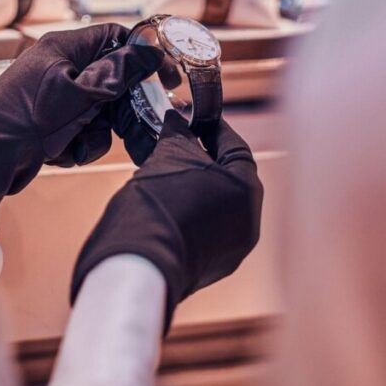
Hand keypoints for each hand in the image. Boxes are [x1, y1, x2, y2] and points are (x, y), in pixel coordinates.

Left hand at [0, 24, 163, 231]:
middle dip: (117, 109)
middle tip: (122, 124)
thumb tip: (149, 51)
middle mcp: (61, 67)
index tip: (165, 77)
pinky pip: (84, 130)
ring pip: (101, 111)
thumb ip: (118, 72)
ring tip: (74, 141)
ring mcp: (56, 96)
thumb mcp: (79, 93)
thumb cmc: (25, 118)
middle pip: (112, 80)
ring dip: (96, 132)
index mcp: (65, 47)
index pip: (115, 37)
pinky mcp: (52, 122)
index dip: (143, 55)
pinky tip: (60, 152)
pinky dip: (78, 144)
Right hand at [71, 111, 262, 330]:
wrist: (137, 262)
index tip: (199, 119)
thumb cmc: (158, 204)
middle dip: (206, 158)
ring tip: (170, 172)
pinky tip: (170, 202)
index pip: (236, 148)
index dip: (215, 130)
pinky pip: (208, 229)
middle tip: (183, 142)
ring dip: (198, 186)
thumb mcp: (168, 156)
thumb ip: (178, 134)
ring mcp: (233, 249)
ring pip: (219, 206)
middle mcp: (248, 222)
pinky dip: (193, 212)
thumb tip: (176, 121)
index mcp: (246, 190)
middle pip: (231, 178)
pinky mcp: (212, 266)